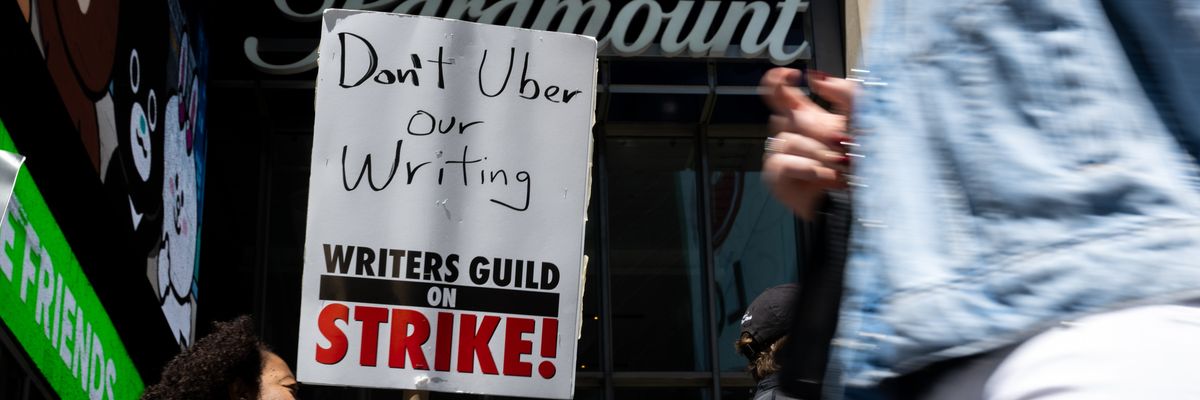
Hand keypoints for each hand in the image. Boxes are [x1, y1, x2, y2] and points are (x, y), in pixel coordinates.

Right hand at [760, 68, 857, 220]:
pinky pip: (782, 163)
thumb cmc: (866, 163)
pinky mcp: (778, 177)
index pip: (781, 93)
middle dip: (817, 128)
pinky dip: (806, 167)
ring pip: (788, 140)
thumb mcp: (865, 117)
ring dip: (818, 153)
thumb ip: (845, 90)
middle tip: (841, 141)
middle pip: (787, 116)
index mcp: (809, 118)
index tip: (790, 74)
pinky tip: (822, 174)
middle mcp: (794, 134)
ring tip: (839, 166)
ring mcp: (784, 156)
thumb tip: (817, 78)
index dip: (777, 81)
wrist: (864, 200)